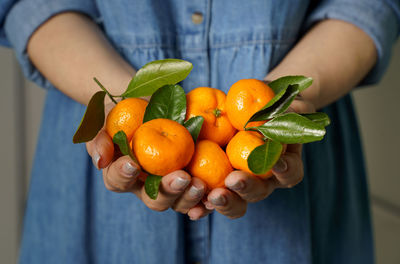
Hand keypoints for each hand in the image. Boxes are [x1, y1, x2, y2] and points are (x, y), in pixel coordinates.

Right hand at [85, 103, 210, 218]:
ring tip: (199, 184)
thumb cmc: (121, 114)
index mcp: (122, 175)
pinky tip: (214, 195)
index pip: (119, 181)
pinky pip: (198, 195)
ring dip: (190, 197)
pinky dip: (206, 199)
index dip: (124, 175)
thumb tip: (101, 160)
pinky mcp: (189, 178)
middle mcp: (146, 186)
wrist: (145, 105)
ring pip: (179, 202)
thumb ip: (99, 138)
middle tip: (181, 177)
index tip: (133, 163)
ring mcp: (169, 184)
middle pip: (155, 200)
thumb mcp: (104, 121)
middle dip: (168, 192)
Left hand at [203, 97, 314, 218]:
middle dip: (246, 188)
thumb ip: (276, 110)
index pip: (290, 172)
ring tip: (212, 196)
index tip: (277, 163)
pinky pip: (213, 201)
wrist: (249, 111)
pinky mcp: (219, 186)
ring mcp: (241, 185)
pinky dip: (204, 206)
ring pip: (238, 203)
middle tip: (233, 181)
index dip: (285, 170)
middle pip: (258, 192)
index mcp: (282, 163)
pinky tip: (194, 210)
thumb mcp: (274, 105)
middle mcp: (263, 180)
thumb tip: (268, 109)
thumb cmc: (265, 107)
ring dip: (226, 201)